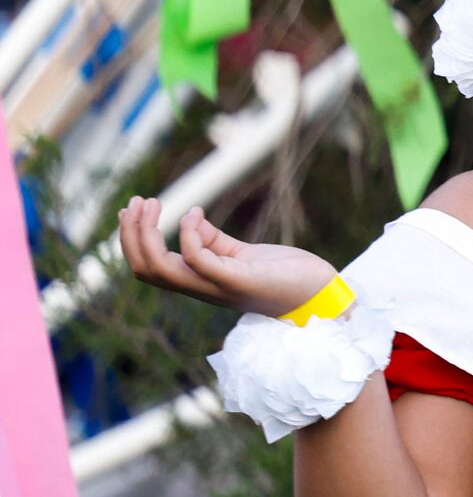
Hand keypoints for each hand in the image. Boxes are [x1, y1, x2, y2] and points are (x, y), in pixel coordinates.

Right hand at [117, 198, 339, 319]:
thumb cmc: (281, 275)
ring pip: (160, 268)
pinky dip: (189, 236)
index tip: (132, 209)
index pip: (150, 267)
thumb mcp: (242, 255)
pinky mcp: (238, 280)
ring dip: (147, 235)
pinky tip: (194, 214)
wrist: (318, 294)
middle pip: (146, 269)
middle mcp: (202, 287)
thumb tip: (190, 219)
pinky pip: (199, 261)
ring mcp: (217, 286)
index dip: (133, 241)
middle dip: (131, 235)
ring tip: (151, 203)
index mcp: (199, 281)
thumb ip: (214, 242)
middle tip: (135, 202)